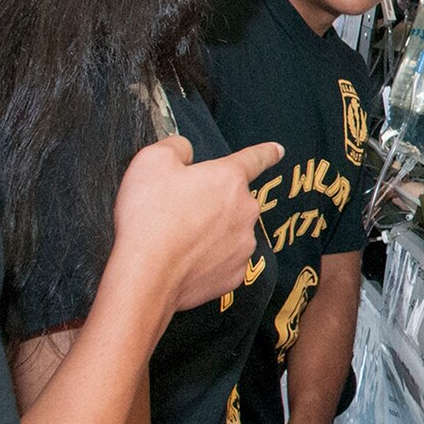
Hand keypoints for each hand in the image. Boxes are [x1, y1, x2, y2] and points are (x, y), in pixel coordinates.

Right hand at [112, 135, 284, 313]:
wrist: (146, 276)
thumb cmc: (149, 217)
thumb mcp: (152, 161)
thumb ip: (176, 148)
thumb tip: (185, 152)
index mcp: (229, 179)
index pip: (255, 158)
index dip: (266, 152)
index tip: (277, 151)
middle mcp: (246, 210)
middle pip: (232, 199)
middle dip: (210, 202)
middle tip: (177, 211)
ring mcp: (243, 245)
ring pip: (228, 231)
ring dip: (209, 231)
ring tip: (177, 238)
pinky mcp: (235, 274)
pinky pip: (223, 260)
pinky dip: (207, 259)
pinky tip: (184, 260)